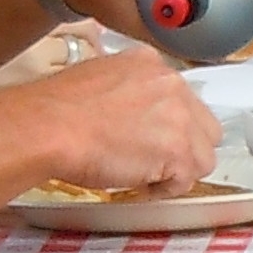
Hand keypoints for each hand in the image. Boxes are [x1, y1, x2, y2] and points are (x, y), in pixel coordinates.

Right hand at [0, 29, 221, 197]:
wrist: (49, 128)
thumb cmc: (56, 110)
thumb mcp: (96, 79)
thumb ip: (126, 91)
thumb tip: (130, 114)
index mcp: (149, 63)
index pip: (181, 98)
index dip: (168, 125)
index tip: (151, 139)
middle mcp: (171, 83)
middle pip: (203, 126)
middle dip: (183, 147)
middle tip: (153, 161)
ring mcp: (179, 116)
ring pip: (203, 155)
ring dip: (177, 170)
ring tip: (144, 176)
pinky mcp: (178, 150)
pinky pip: (187, 180)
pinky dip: (164, 189)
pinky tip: (138, 185)